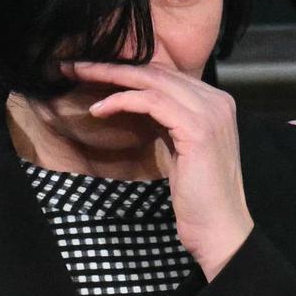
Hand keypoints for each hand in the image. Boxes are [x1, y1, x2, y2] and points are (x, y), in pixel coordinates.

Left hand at [63, 60, 252, 277]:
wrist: (220, 229)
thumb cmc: (198, 198)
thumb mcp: (181, 150)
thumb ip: (168, 122)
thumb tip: (139, 104)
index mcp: (215, 103)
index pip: (165, 75)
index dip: (127, 70)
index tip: (93, 72)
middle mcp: (217, 100)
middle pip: (156, 71)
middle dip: (112, 67)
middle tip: (75, 66)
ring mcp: (210, 112)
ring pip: (151, 80)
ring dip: (110, 78)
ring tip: (78, 78)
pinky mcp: (197, 128)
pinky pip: (151, 101)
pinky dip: (121, 101)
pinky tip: (99, 109)